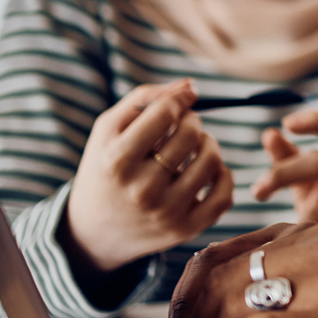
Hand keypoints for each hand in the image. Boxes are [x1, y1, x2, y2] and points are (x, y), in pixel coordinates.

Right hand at [63, 80, 232, 274]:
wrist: (93, 231)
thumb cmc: (104, 168)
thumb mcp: (108, 130)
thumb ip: (145, 99)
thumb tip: (190, 86)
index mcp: (117, 161)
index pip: (165, 113)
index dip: (177, 100)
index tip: (177, 104)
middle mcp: (141, 190)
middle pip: (191, 135)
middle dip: (192, 121)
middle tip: (183, 125)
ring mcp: (165, 213)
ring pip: (211, 161)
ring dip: (209, 144)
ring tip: (195, 144)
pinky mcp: (185, 230)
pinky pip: (224, 195)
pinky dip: (223, 175)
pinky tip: (207, 170)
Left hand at [251, 109, 317, 240]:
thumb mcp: (309, 182)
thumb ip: (289, 158)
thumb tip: (270, 134)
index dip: (316, 120)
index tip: (288, 123)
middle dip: (284, 174)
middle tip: (256, 191)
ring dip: (300, 224)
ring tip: (293, 239)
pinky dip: (317, 246)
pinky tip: (311, 254)